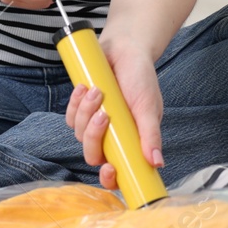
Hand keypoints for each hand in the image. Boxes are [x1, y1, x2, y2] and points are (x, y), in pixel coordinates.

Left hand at [63, 35, 163, 191]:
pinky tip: (85, 88)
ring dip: (86, 113)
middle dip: (94, 137)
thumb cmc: (141, 79)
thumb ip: (150, 135)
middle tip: (104, 115)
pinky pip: (70, 117)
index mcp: (129, 143)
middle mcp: (111, 138)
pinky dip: (76, 103)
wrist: (125, 49)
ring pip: (79, 134)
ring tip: (99, 91)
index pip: (116, 173)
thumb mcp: (148, 107)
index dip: (109, 178)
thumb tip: (157, 163)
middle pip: (93, 154)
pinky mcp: (81, 109)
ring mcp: (94, 125)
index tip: (109, 168)